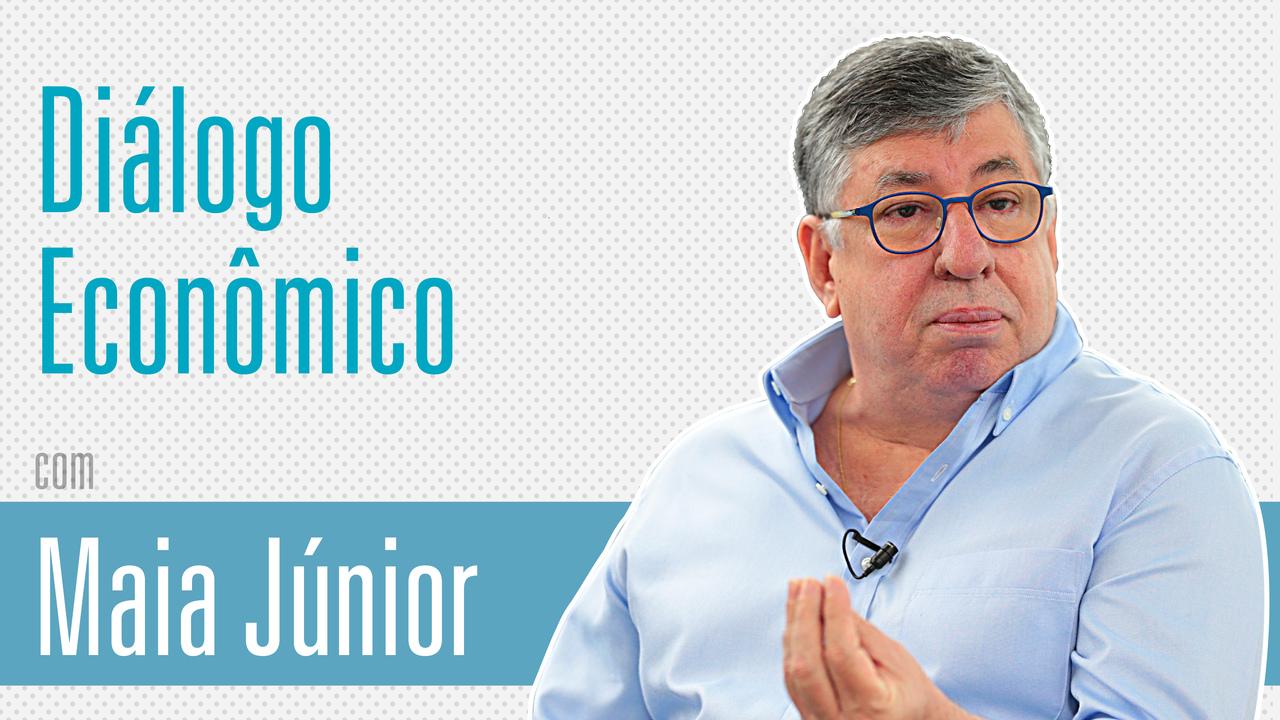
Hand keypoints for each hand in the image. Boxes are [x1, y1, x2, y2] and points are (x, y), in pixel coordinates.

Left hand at [783, 575, 976, 719]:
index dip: (834, 612)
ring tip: (799, 590)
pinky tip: (796, 617)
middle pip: (807, 663)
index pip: (841, 654)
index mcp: (870, 706)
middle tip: (809, 583)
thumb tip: (830, 596)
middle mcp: (841, 719)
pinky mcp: (807, 714)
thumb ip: (859, 630)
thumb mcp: (894, 658)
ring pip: (793, 669)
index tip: (832, 582)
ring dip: (793, 624)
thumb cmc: (907, 692)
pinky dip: (792, 642)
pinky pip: (790, 676)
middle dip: (804, 616)